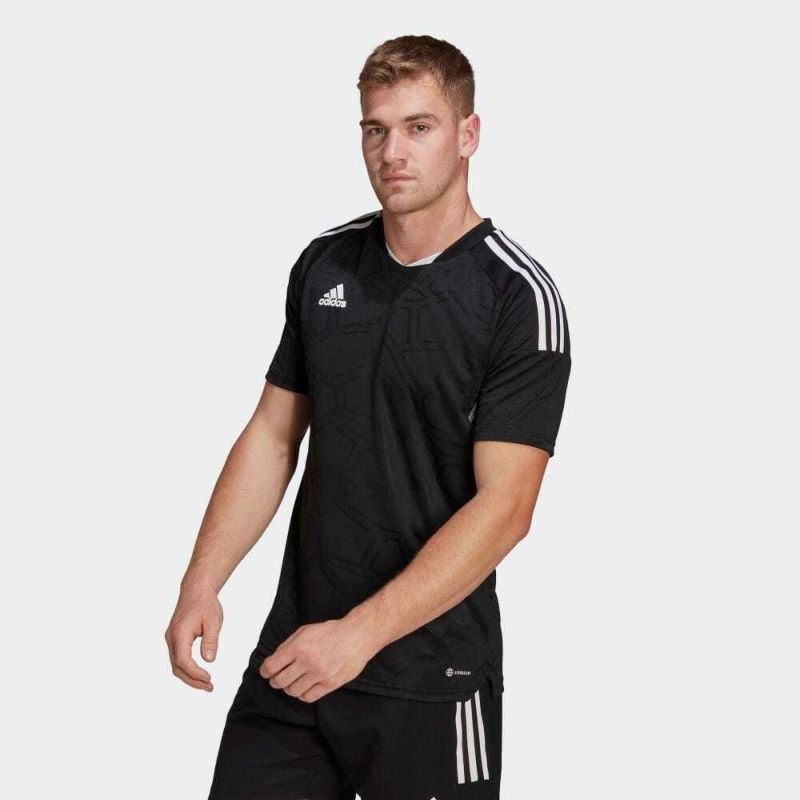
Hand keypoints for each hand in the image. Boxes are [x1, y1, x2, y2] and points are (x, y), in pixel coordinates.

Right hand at [164, 587, 222, 691]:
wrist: (196, 590)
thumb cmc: (206, 603)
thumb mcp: (214, 621)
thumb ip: (211, 641)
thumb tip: (209, 660)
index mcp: (180, 632)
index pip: (183, 660)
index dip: (195, 673)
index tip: (209, 679)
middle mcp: (171, 638)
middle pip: (177, 667)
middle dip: (192, 680)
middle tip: (209, 687)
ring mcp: (171, 639)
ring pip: (176, 665)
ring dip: (190, 677)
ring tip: (206, 684)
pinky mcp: (174, 639)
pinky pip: (177, 658)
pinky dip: (187, 669)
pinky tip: (199, 674)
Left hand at [259, 617, 377, 702]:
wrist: (357, 636)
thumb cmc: (332, 632)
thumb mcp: (305, 631)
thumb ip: (287, 645)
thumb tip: (274, 660)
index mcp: (298, 647)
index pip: (272, 666)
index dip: (265, 671)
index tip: (266, 672)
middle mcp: (307, 661)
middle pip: (280, 681)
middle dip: (275, 681)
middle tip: (277, 679)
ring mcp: (319, 674)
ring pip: (292, 691)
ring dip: (289, 688)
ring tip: (293, 681)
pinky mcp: (330, 684)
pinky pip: (308, 697)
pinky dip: (302, 694)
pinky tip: (305, 687)